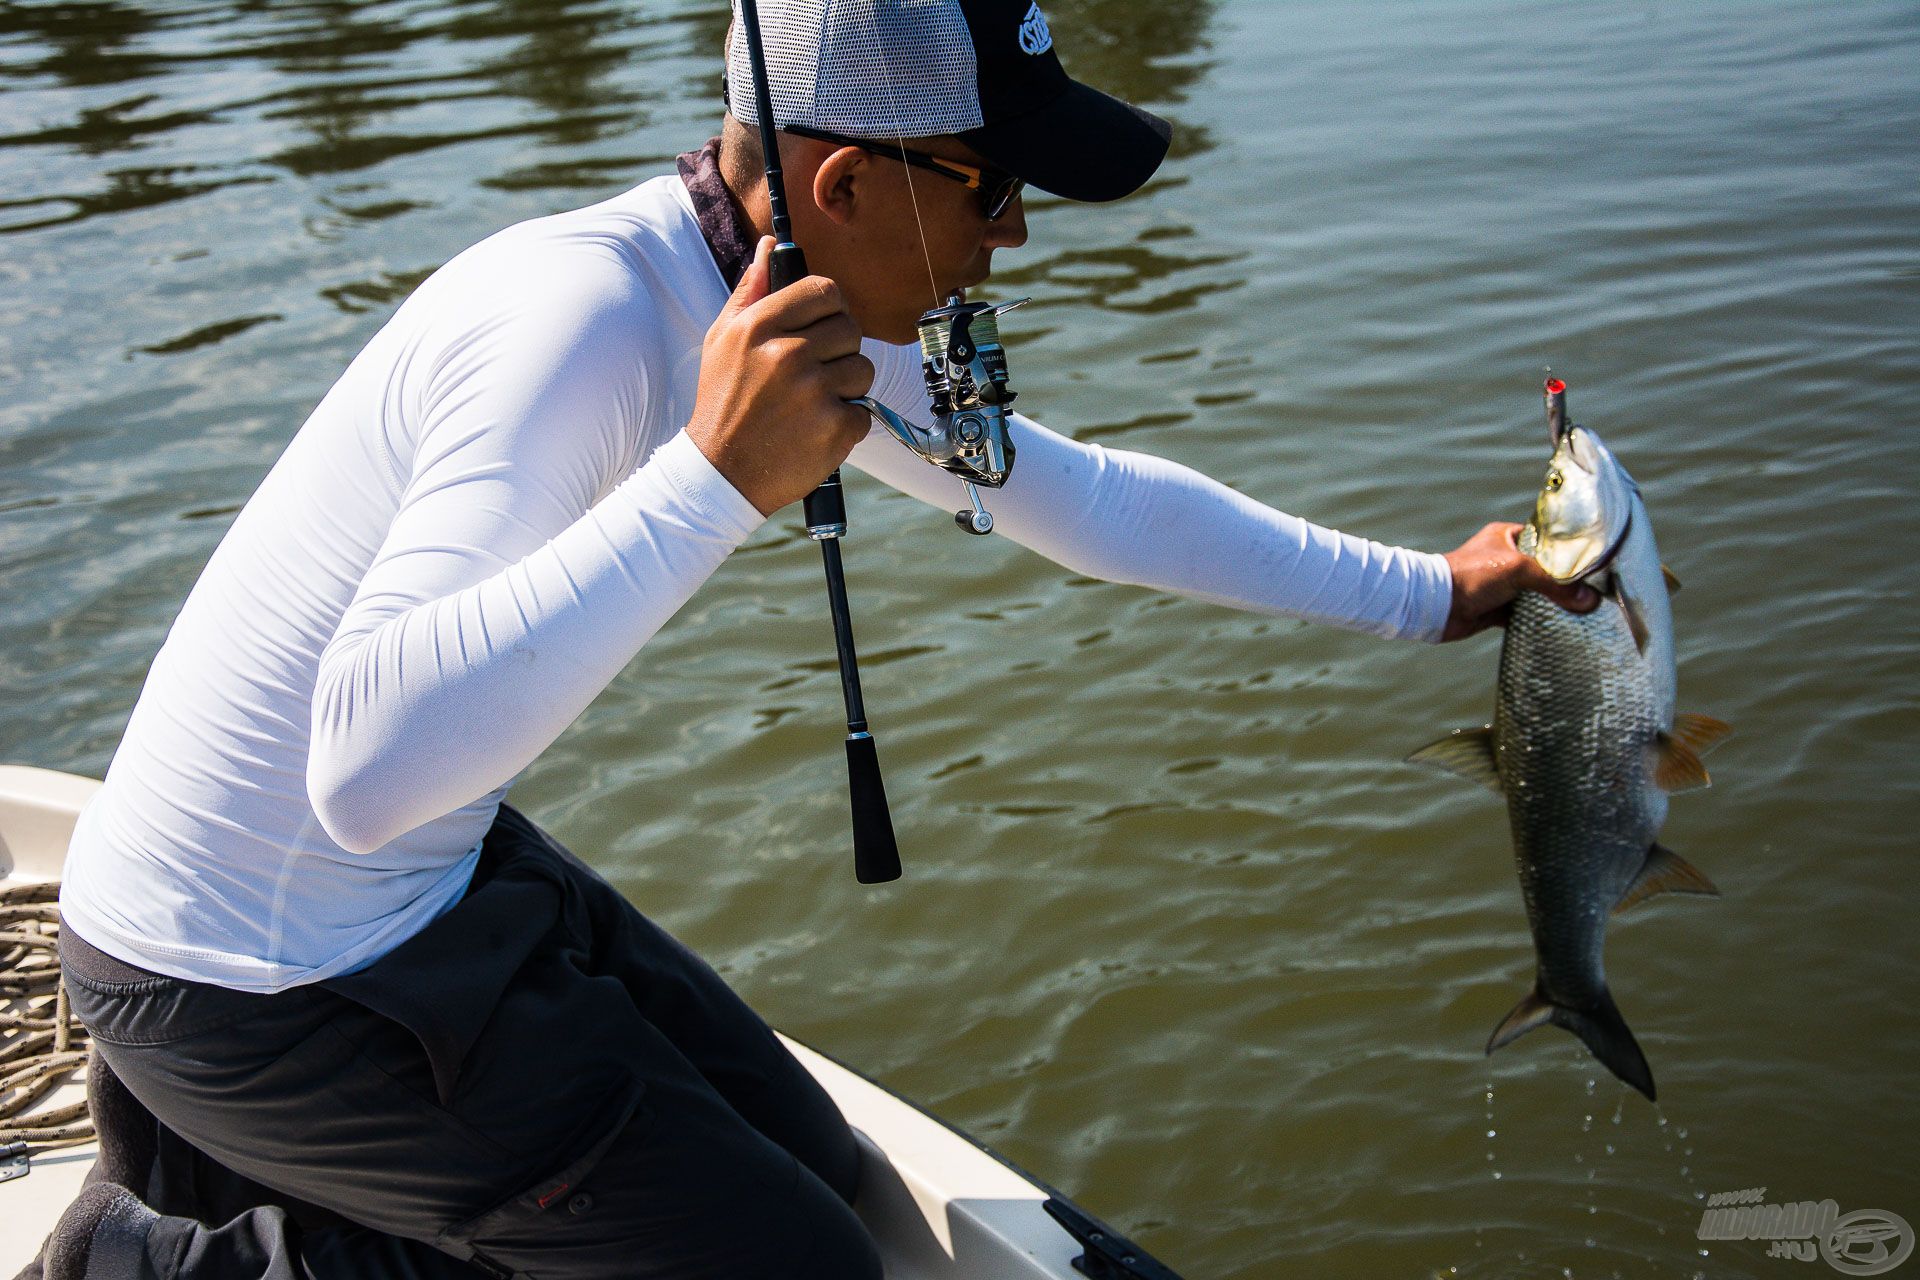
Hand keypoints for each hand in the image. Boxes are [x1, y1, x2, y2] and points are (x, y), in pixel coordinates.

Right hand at [685, 236, 875, 514]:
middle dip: (839, 349)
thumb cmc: (723, 401)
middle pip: (850, 328)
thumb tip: (771, 246)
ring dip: (846, 387)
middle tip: (814, 371)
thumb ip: (751, 290)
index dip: (831, 307)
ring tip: (813, 402)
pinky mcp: (834, 429)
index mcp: (759, 326)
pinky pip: (864, 412)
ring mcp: (814, 393)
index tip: (823, 325)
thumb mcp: (722, 339)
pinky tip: (816, 429)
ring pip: (863, 369)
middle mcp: (788, 355)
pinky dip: (847, 424)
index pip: (825, 290)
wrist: (721, 474)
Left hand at [1440, 521, 1600, 641]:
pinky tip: (1562, 626)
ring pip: (1536, 594)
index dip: (1569, 552)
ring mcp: (1502, 585)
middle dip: (1565, 582)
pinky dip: (1540, 620)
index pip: (1547, 540)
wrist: (1435, 606)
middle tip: (1594, 590)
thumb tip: (1588, 600)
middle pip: (1545, 570)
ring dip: (1554, 603)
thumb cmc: (1471, 576)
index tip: (1594, 563)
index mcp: (1508, 536)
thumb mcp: (1517, 570)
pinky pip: (1525, 615)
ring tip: (1585, 610)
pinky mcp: (1497, 609)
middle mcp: (1506, 558)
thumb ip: (1554, 583)